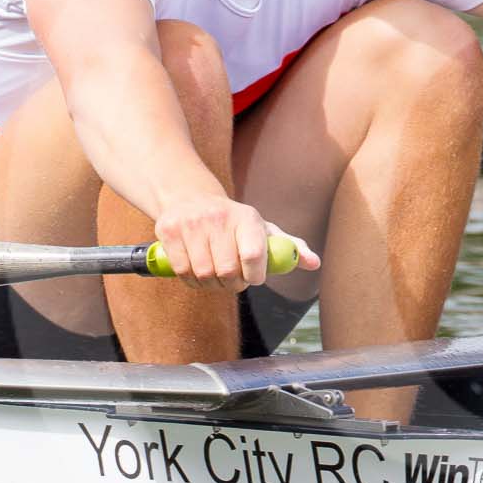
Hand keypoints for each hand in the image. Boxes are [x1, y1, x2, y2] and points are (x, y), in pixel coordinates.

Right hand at [150, 193, 319, 289]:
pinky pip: (181, 271)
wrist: (190, 198)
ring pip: (203, 274)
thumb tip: (314, 263)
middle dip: (232, 284)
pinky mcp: (168, 231)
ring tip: (216, 276)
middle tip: (234, 280)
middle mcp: (219, 217)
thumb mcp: (263, 229)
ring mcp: (191, 223)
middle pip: (227, 272)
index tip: (254, 278)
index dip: (254, 276)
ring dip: (211, 285)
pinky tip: (197, 272)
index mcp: (247, 217)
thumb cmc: (234, 222)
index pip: (254, 255)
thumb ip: (289, 247)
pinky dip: (191, 280)